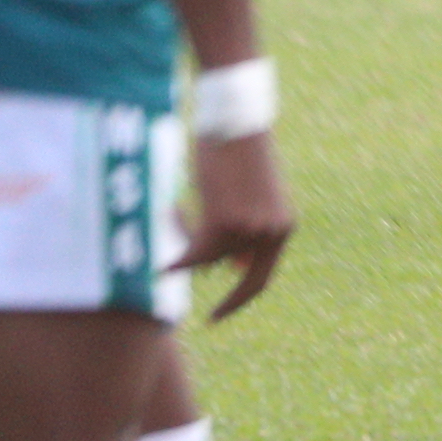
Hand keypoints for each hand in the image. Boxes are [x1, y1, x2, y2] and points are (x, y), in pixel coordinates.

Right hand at [175, 128, 292, 320]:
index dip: (243, 298)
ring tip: (174, 216)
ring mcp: (249, 230)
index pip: (263, 275)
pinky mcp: (224, 223)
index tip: (223, 314)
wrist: (235, 122)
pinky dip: (175, 259)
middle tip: (212, 319)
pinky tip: (159, 264)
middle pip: (241, 277)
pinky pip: (192, 253)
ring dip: (187, 243)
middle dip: (227, 300)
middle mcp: (271, 231)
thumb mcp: (247, 196)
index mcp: (282, 225)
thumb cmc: (236, 152)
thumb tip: (231, 269)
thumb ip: (243, 230)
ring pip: (208, 260)